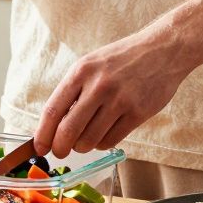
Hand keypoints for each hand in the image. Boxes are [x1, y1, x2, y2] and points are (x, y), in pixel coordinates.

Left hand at [34, 26, 195, 157]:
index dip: (42, 134)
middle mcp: (98, 86)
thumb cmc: (122, 59)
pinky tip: (103, 135)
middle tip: (60, 152)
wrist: (163, 50)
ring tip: (84, 141)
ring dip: (82, 147)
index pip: (53, 110)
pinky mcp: (138, 113)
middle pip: (68, 130)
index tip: (39, 147)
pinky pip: (111, 140)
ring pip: (89, 140)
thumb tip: (54, 126)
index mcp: (81, 72)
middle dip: (60, 148)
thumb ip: (73, 91)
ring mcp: (120, 100)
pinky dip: (102, 144)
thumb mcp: (91, 64)